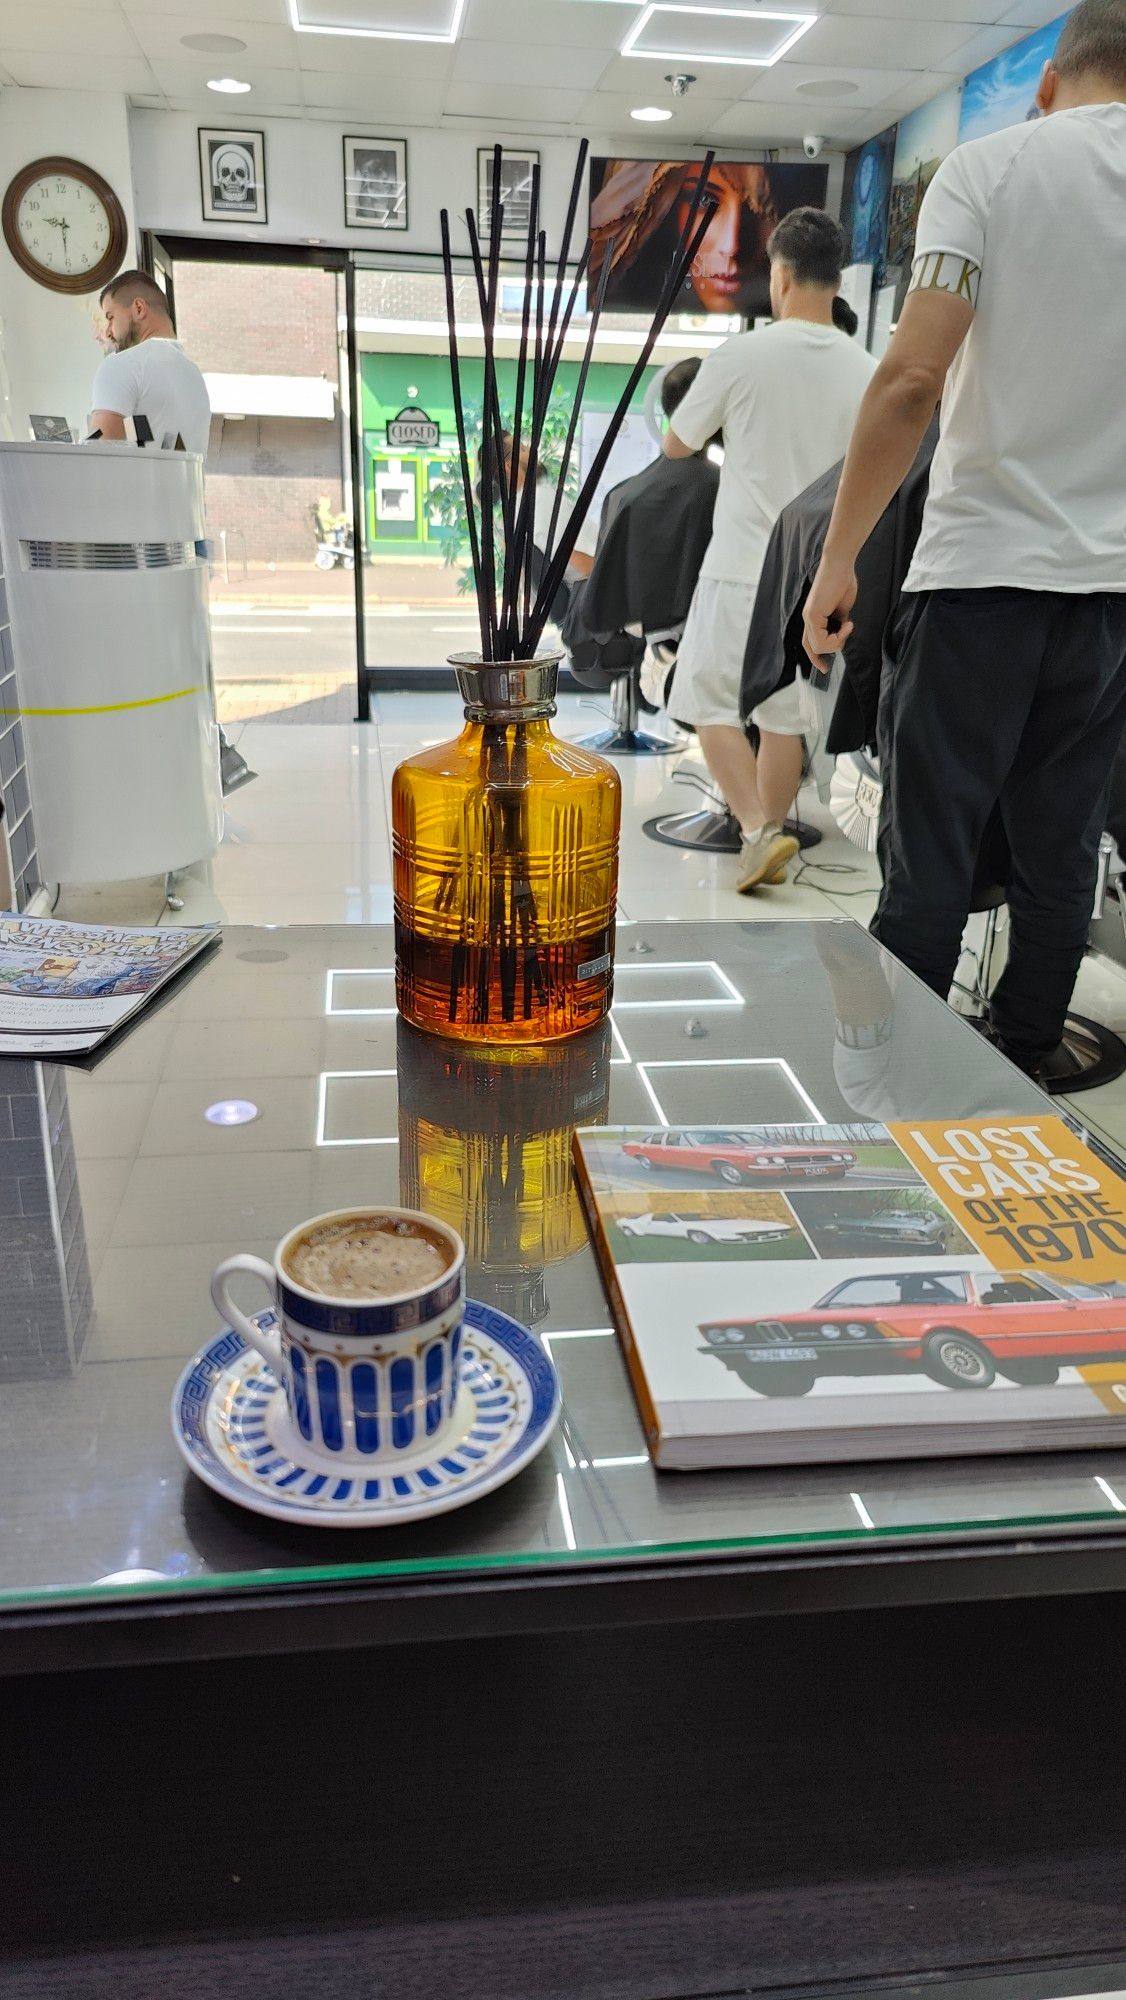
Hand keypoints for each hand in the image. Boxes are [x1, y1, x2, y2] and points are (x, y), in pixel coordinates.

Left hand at [803, 552, 857, 675]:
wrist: (841, 565)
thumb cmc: (843, 582)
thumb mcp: (842, 609)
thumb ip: (839, 623)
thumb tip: (842, 634)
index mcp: (814, 617)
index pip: (810, 643)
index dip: (815, 658)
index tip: (824, 668)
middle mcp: (808, 618)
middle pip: (812, 648)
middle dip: (824, 655)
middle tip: (840, 646)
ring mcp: (809, 617)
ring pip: (819, 646)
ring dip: (838, 642)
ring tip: (848, 626)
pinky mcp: (813, 615)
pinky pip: (822, 640)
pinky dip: (838, 636)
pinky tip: (847, 623)